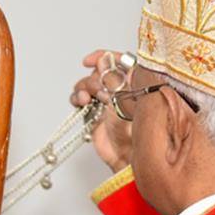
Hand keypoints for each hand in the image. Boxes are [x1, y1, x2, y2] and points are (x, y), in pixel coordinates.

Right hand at [71, 49, 133, 172]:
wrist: (127, 157)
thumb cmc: (137, 133)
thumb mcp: (127, 100)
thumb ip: (114, 80)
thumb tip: (104, 62)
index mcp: (135, 82)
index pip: (120, 60)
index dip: (104, 57)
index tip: (90, 61)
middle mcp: (120, 89)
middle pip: (100, 71)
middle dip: (95, 80)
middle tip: (101, 95)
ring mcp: (106, 100)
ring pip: (88, 83)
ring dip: (84, 88)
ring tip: (87, 100)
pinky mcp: (93, 112)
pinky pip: (80, 98)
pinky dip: (77, 97)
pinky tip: (80, 102)